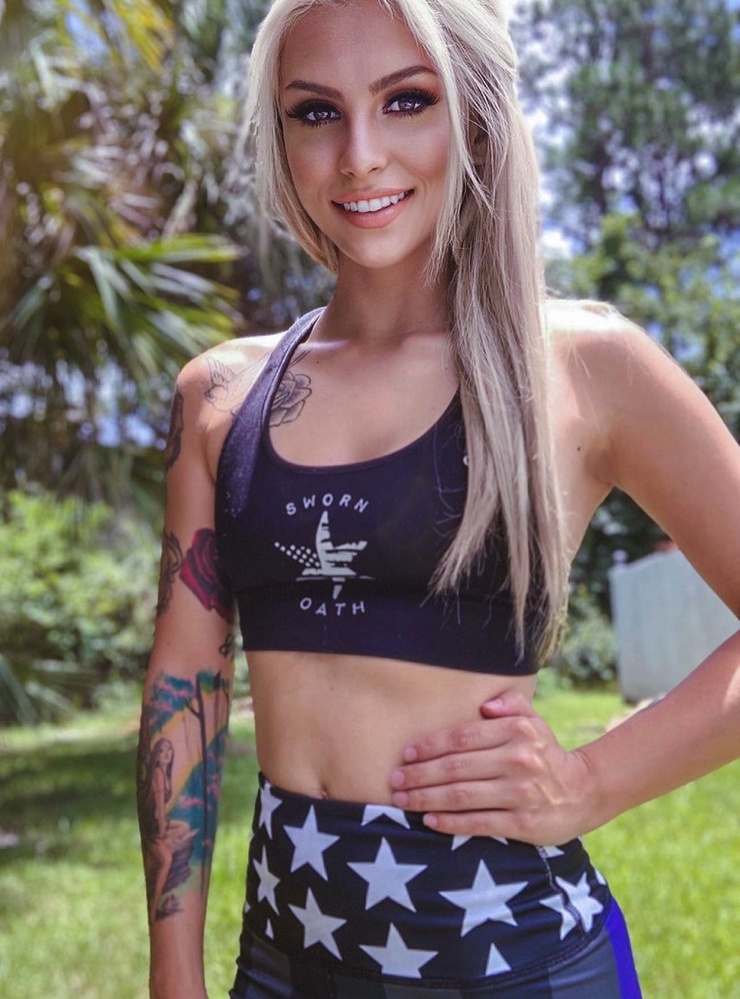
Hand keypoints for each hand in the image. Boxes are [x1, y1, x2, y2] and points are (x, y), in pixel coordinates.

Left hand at [390, 691, 598, 844]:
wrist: (584, 792)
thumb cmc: (545, 753)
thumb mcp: (534, 722)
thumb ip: (511, 704)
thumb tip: (484, 703)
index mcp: (517, 731)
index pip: (462, 737)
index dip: (430, 745)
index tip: (406, 753)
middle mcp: (519, 760)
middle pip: (457, 768)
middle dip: (420, 774)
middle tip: (395, 781)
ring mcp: (521, 794)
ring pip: (463, 796)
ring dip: (427, 799)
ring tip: (404, 801)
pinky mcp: (524, 824)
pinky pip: (479, 823)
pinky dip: (451, 822)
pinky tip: (430, 821)